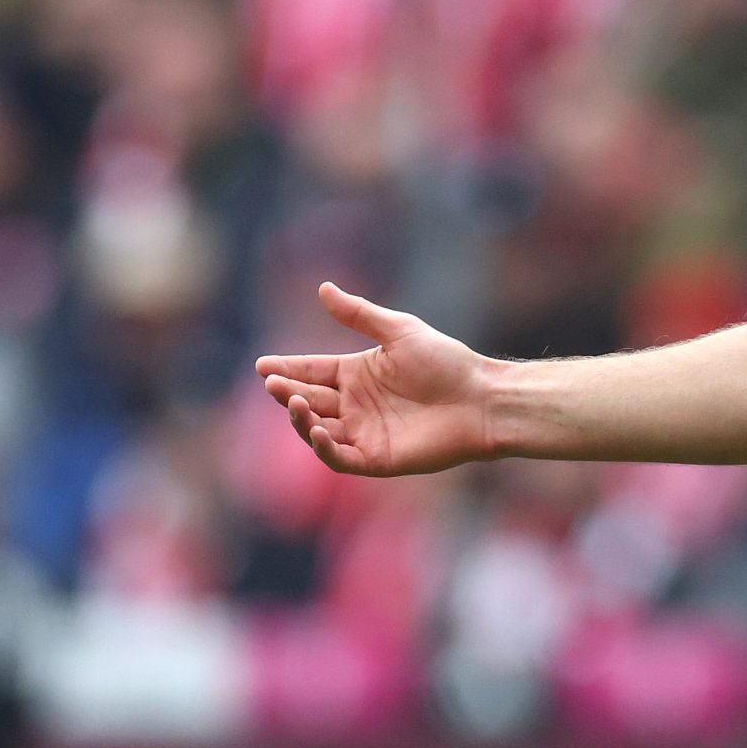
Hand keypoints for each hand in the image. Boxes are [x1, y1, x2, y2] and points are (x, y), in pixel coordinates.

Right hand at [254, 282, 502, 476]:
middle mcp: (355, 405)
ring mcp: (364, 433)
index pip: (311, 371)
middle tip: (274, 383)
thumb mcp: (400, 331)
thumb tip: (323, 288)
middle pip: (309, 399)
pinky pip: (340, 457)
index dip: (286, 369)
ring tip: (296, 402)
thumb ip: (360, 315)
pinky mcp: (377, 458)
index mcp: (356, 374)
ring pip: (317, 430)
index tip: (264, 364)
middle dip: (288, 392)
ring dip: (301, 419)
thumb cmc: (447, 363)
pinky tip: (317, 430)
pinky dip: (324, 447)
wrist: (482, 398)